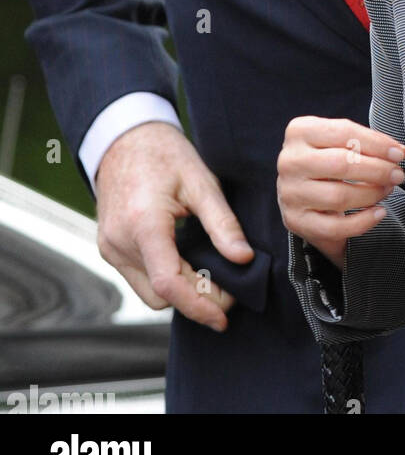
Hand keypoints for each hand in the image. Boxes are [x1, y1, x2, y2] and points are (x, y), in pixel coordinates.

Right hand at [94, 121, 253, 331]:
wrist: (125, 138)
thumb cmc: (165, 154)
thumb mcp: (201, 182)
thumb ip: (222, 223)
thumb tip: (244, 258)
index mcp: (143, 225)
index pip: (170, 284)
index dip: (200, 306)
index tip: (224, 316)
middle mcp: (120, 243)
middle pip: (161, 296)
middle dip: (196, 299)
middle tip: (229, 288)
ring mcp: (110, 248)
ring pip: (148, 292)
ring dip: (180, 292)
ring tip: (212, 275)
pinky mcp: (109, 248)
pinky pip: (138, 278)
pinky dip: (164, 279)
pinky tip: (188, 264)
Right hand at [277, 117, 404, 271]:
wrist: (303, 191)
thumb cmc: (328, 161)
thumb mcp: (341, 142)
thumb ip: (367, 143)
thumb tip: (399, 151)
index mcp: (300, 131)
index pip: (344, 133)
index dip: (376, 143)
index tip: (399, 153)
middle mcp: (290, 161)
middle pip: (341, 164)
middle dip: (377, 170)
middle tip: (397, 174)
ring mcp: (290, 193)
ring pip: (338, 197)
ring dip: (372, 193)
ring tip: (388, 189)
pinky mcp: (295, 221)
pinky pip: (334, 227)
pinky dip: (363, 221)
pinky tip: (379, 212)